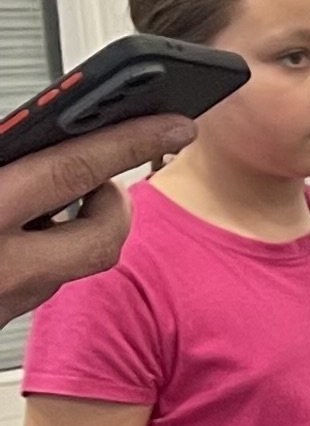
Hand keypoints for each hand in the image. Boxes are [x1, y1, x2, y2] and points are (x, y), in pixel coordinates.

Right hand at [0, 110, 191, 324]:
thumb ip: (5, 156)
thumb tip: (38, 136)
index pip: (76, 170)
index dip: (132, 142)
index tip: (177, 125)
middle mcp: (4, 267)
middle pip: (105, 237)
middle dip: (118, 201)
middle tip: (107, 173)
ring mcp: (6, 300)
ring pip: (76, 265)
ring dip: (80, 227)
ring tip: (59, 195)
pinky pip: (45, 281)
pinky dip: (47, 252)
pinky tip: (27, 230)